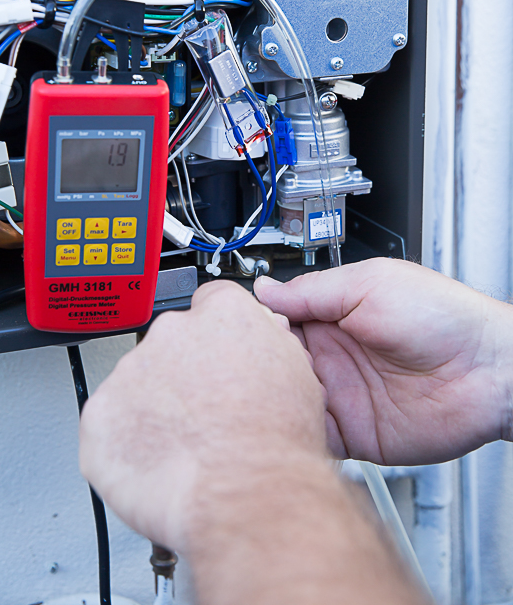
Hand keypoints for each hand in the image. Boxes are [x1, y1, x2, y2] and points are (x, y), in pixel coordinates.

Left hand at [79, 280, 326, 551]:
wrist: (249, 493)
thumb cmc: (277, 443)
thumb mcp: (296, 371)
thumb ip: (266, 342)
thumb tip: (258, 340)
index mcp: (222, 312)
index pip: (210, 304)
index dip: (215, 337)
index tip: (215, 360)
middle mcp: (172, 331)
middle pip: (170, 344)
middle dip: (182, 375)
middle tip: (203, 415)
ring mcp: (131, 370)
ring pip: (137, 384)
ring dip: (153, 409)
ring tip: (184, 447)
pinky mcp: (100, 414)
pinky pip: (107, 424)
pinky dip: (124, 443)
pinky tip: (157, 462)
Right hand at [255, 258, 512, 464]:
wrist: (489, 370)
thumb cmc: (444, 316)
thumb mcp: (371, 284)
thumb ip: (313, 290)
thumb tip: (264, 288)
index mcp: (333, 315)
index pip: (277, 320)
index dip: (255, 325)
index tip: (234, 329)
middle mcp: (332, 355)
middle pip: (274, 362)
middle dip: (254, 365)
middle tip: (235, 367)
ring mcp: (341, 394)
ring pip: (286, 399)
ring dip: (269, 400)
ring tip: (248, 397)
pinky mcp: (353, 432)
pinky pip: (314, 435)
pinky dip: (294, 432)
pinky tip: (278, 424)